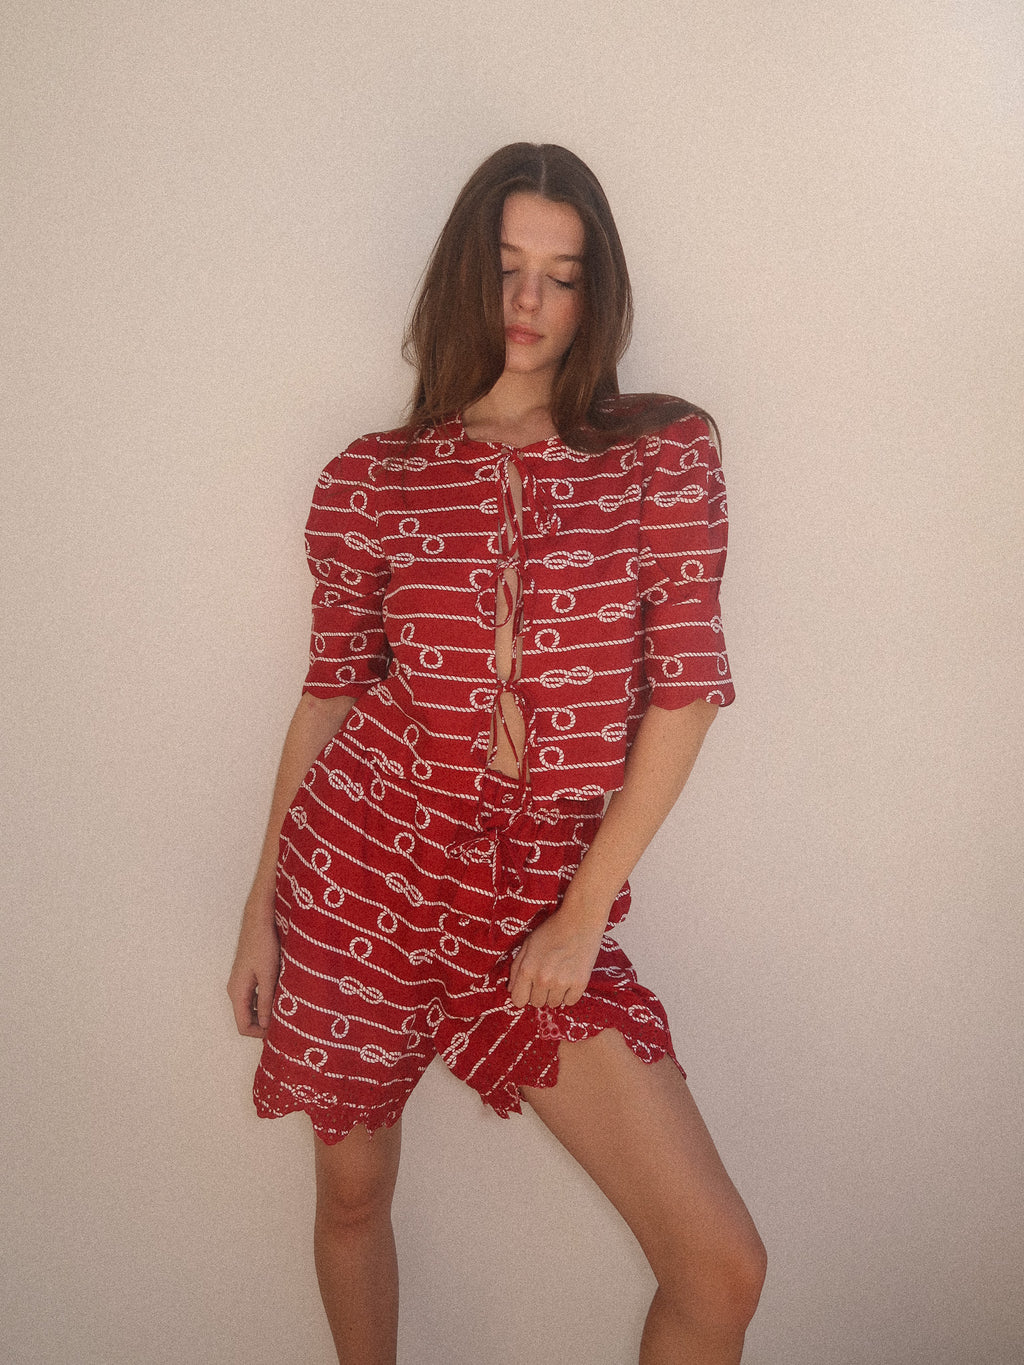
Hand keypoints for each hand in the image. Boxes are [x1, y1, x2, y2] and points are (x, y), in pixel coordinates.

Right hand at [227, 914, 279, 1038]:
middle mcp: (235, 990)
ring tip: (284, 1010)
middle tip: (284, 1023)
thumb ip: (266, 1001)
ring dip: (265, 1012)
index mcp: (237, 992)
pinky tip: (280, 995)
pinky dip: (265, 1001)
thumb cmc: (263, 945)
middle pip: (245, 1018)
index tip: (278, 1031)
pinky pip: (254, 996)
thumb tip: (265, 1024)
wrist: (258, 921)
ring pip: (250, 1007)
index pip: (243, 1026)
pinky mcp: (247, 975)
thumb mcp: (268, 976)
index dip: (259, 1033)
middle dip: (262, 1024)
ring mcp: (240, 982)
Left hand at [507, 908, 603, 1010]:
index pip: (518, 1000)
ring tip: (560, 975)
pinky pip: (570, 1002)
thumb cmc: (551, 930)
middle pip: (537, 1003)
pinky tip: (570, 978)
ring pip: (554, 1004)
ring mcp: (562, 983)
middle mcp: (543, 979)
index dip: (523, 995)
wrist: (580, 920)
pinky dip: (569, 994)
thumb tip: (512, 989)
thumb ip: (516, 968)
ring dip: (555, 993)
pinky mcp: (580, 983)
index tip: (529, 988)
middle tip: (547, 976)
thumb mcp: (527, 944)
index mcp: (527, 969)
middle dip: (539, 993)